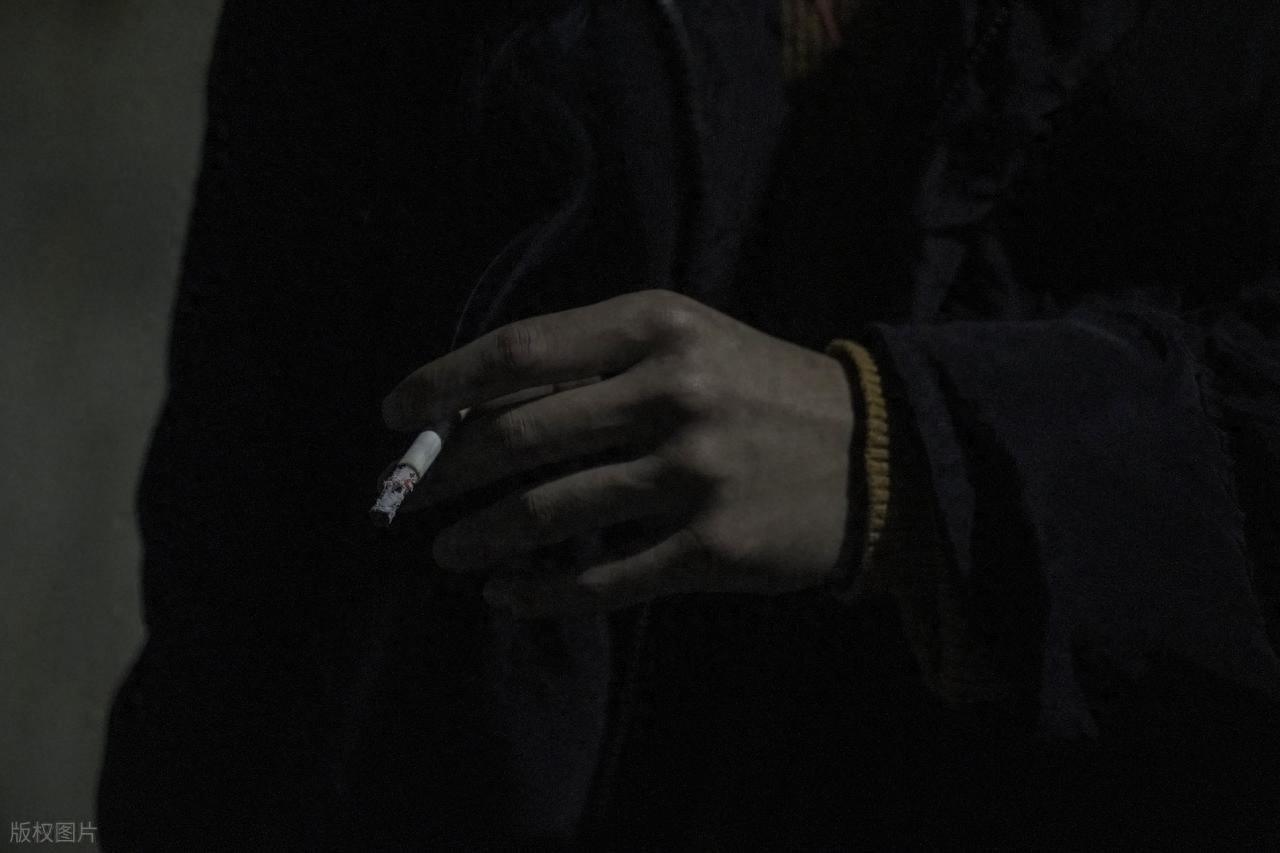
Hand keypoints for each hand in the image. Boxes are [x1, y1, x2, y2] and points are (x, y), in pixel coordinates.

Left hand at [381, 289, 857, 617]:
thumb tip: (480, 406)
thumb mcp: (689, 342)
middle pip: (518, 436)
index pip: (520, 352)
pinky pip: (601, 580)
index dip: (444, 384)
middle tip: (407, 499)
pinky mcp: (710, 547)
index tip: (396, 414)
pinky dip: (540, 595)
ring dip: (479, 539)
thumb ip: (596, 360)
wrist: (875, 454)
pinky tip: (506, 597)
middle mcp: (671, 394)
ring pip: (548, 514)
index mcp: (658, 327)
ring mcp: (691, 474)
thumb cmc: (760, 389)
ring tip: (446, 554)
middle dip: (444, 473)